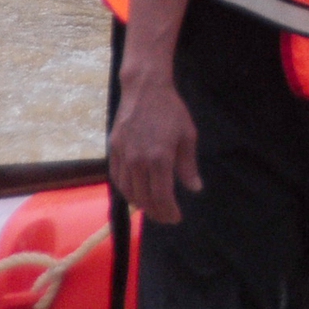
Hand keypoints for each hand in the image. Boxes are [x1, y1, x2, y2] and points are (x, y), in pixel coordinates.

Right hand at [108, 67, 200, 224]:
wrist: (145, 90)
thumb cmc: (171, 111)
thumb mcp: (187, 136)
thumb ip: (188, 165)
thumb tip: (194, 188)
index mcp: (159, 159)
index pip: (162, 196)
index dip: (169, 211)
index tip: (176, 218)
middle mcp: (138, 161)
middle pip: (144, 198)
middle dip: (156, 212)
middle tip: (166, 217)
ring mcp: (123, 156)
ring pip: (128, 191)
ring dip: (140, 204)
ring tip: (152, 208)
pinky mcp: (113, 150)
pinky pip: (117, 178)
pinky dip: (126, 190)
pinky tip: (135, 193)